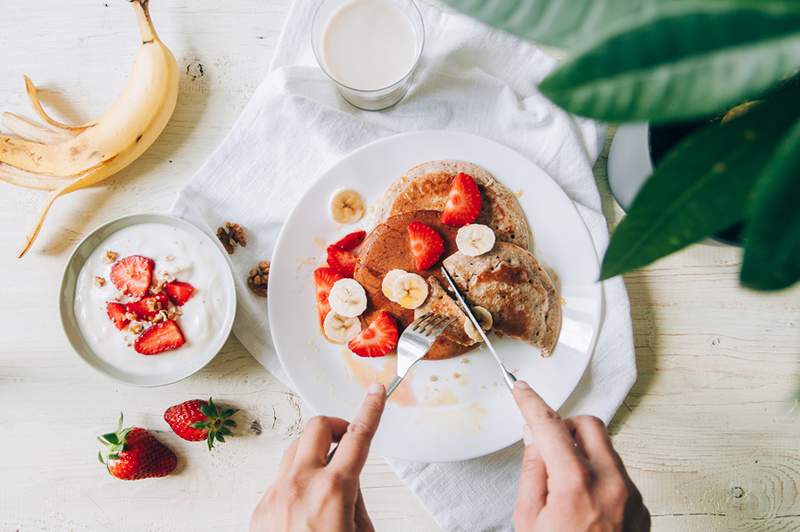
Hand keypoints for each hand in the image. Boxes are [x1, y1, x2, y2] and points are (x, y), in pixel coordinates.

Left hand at [250, 383, 385, 531]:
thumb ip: (356, 503)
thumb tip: (349, 487)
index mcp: (333, 490)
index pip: (358, 437)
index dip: (371, 410)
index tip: (377, 392)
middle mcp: (300, 484)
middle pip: (317, 426)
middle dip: (336, 426)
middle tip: (347, 440)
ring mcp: (275, 494)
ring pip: (295, 448)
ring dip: (315, 452)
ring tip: (328, 478)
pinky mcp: (259, 509)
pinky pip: (281, 479)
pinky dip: (297, 481)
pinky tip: (306, 510)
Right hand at [512, 380, 649, 531]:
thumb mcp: (529, 521)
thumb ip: (533, 473)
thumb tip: (535, 439)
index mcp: (577, 485)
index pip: (550, 426)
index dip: (532, 404)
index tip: (523, 391)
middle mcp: (612, 485)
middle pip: (590, 425)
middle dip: (565, 427)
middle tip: (547, 446)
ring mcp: (632, 498)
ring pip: (607, 450)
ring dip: (583, 454)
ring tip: (563, 488)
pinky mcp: (642, 512)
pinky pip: (618, 476)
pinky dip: (599, 477)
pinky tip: (582, 504)